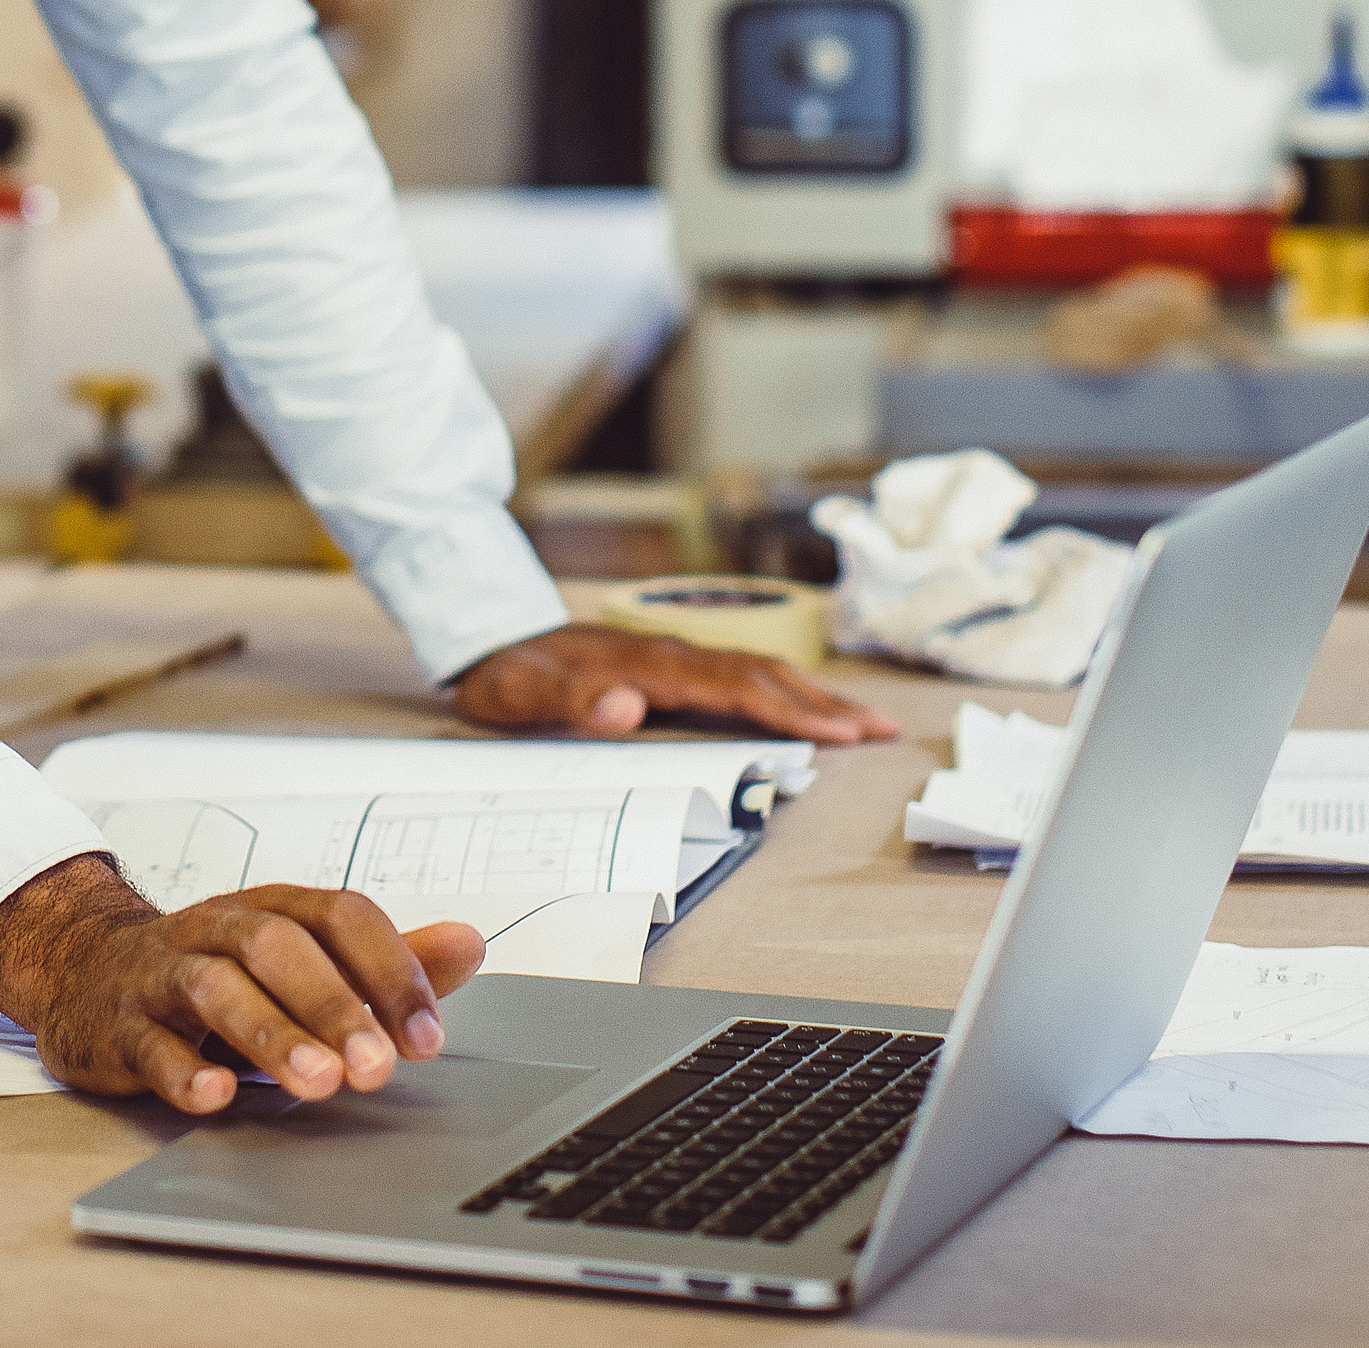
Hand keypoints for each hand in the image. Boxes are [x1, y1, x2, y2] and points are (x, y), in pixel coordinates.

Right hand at [0, 855, 486, 1115]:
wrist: (85, 970)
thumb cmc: (215, 970)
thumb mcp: (300, 957)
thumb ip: (381, 959)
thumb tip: (471, 943)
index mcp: (274, 908)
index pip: (341, 917)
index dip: (389, 971)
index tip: (427, 1039)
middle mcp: (219, 929)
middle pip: (280, 948)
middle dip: (335, 1007)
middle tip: (378, 1069)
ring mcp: (163, 974)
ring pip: (216, 990)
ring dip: (273, 1036)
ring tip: (319, 1084)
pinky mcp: (119, 1025)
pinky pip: (149, 1043)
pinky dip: (182, 1070)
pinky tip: (216, 1096)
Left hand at [452, 622, 897, 744]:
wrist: (488, 637)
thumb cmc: (509, 675)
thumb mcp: (522, 696)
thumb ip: (571, 704)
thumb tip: (626, 709)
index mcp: (646, 666)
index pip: (733, 688)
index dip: (787, 711)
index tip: (837, 732)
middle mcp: (670, 655)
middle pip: (761, 675)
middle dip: (823, 704)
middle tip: (880, 731)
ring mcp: (674, 656)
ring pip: (757, 669)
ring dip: (811, 696)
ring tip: (863, 721)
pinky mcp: (670, 664)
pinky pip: (739, 673)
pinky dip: (780, 689)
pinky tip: (803, 705)